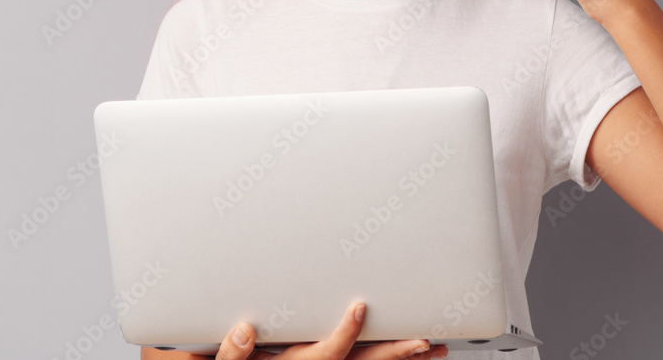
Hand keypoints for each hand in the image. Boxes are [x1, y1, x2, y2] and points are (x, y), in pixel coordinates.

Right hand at [215, 302, 446, 359]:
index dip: (347, 334)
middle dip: (394, 353)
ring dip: (402, 358)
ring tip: (432, 346)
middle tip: (423, 341)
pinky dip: (390, 359)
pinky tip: (413, 352)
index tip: (360, 308)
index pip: (328, 354)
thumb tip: (243, 332)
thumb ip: (230, 354)